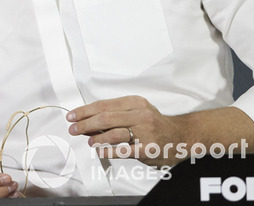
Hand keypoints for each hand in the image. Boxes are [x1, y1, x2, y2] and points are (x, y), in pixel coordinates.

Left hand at [67, 95, 184, 166]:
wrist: (181, 136)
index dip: (85, 111)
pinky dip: (109, 150)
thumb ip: (113, 115)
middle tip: (73, 129)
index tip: (72, 116)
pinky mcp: (147, 149)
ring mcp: (145, 132)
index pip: (104, 105)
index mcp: (135, 103)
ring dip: (97, 138)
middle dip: (85, 124)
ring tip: (89, 141)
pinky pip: (124, 150)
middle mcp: (140, 115)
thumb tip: (86, 120)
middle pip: (106, 117)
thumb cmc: (153, 123)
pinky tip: (100, 151)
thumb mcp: (136, 112)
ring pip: (114, 133)